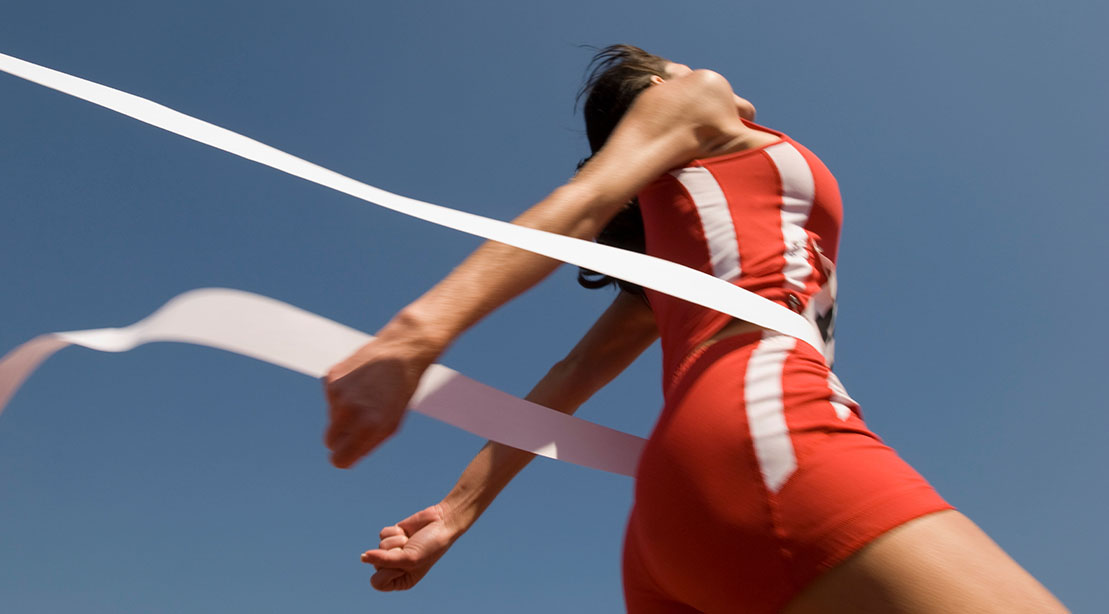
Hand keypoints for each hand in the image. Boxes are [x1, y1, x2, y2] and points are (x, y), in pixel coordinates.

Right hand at [323, 337, 431, 467]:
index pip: (339, 459)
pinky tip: (359, 381)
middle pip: (330, 441)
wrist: (400, 352)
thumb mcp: (391, 424)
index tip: (346, 453)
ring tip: (366, 394)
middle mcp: (350, 410)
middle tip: (359, 423)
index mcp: (369, 426)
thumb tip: (343, 457)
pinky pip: (330, 397)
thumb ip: (367, 443)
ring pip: (331, 417)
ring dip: (344, 411)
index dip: (342, 458)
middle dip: (341, 437)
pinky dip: (342, 393)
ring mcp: (337, 393)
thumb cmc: (399, 392)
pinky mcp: (330, 377)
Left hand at [362, 504, 461, 590]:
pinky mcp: (393, 536)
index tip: (402, 564)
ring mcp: (393, 551)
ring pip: (379, 546)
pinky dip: (395, 531)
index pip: (377, 582)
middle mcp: (395, 567)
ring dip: (396, 541)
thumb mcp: (408, 558)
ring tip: (411, 540)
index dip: (387, 571)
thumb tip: (362, 556)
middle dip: (392, 553)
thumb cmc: (430, 546)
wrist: (441, 523)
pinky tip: (407, 532)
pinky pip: (382, 534)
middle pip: (375, 564)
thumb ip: (384, 560)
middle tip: (409, 549)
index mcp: (401, 581)